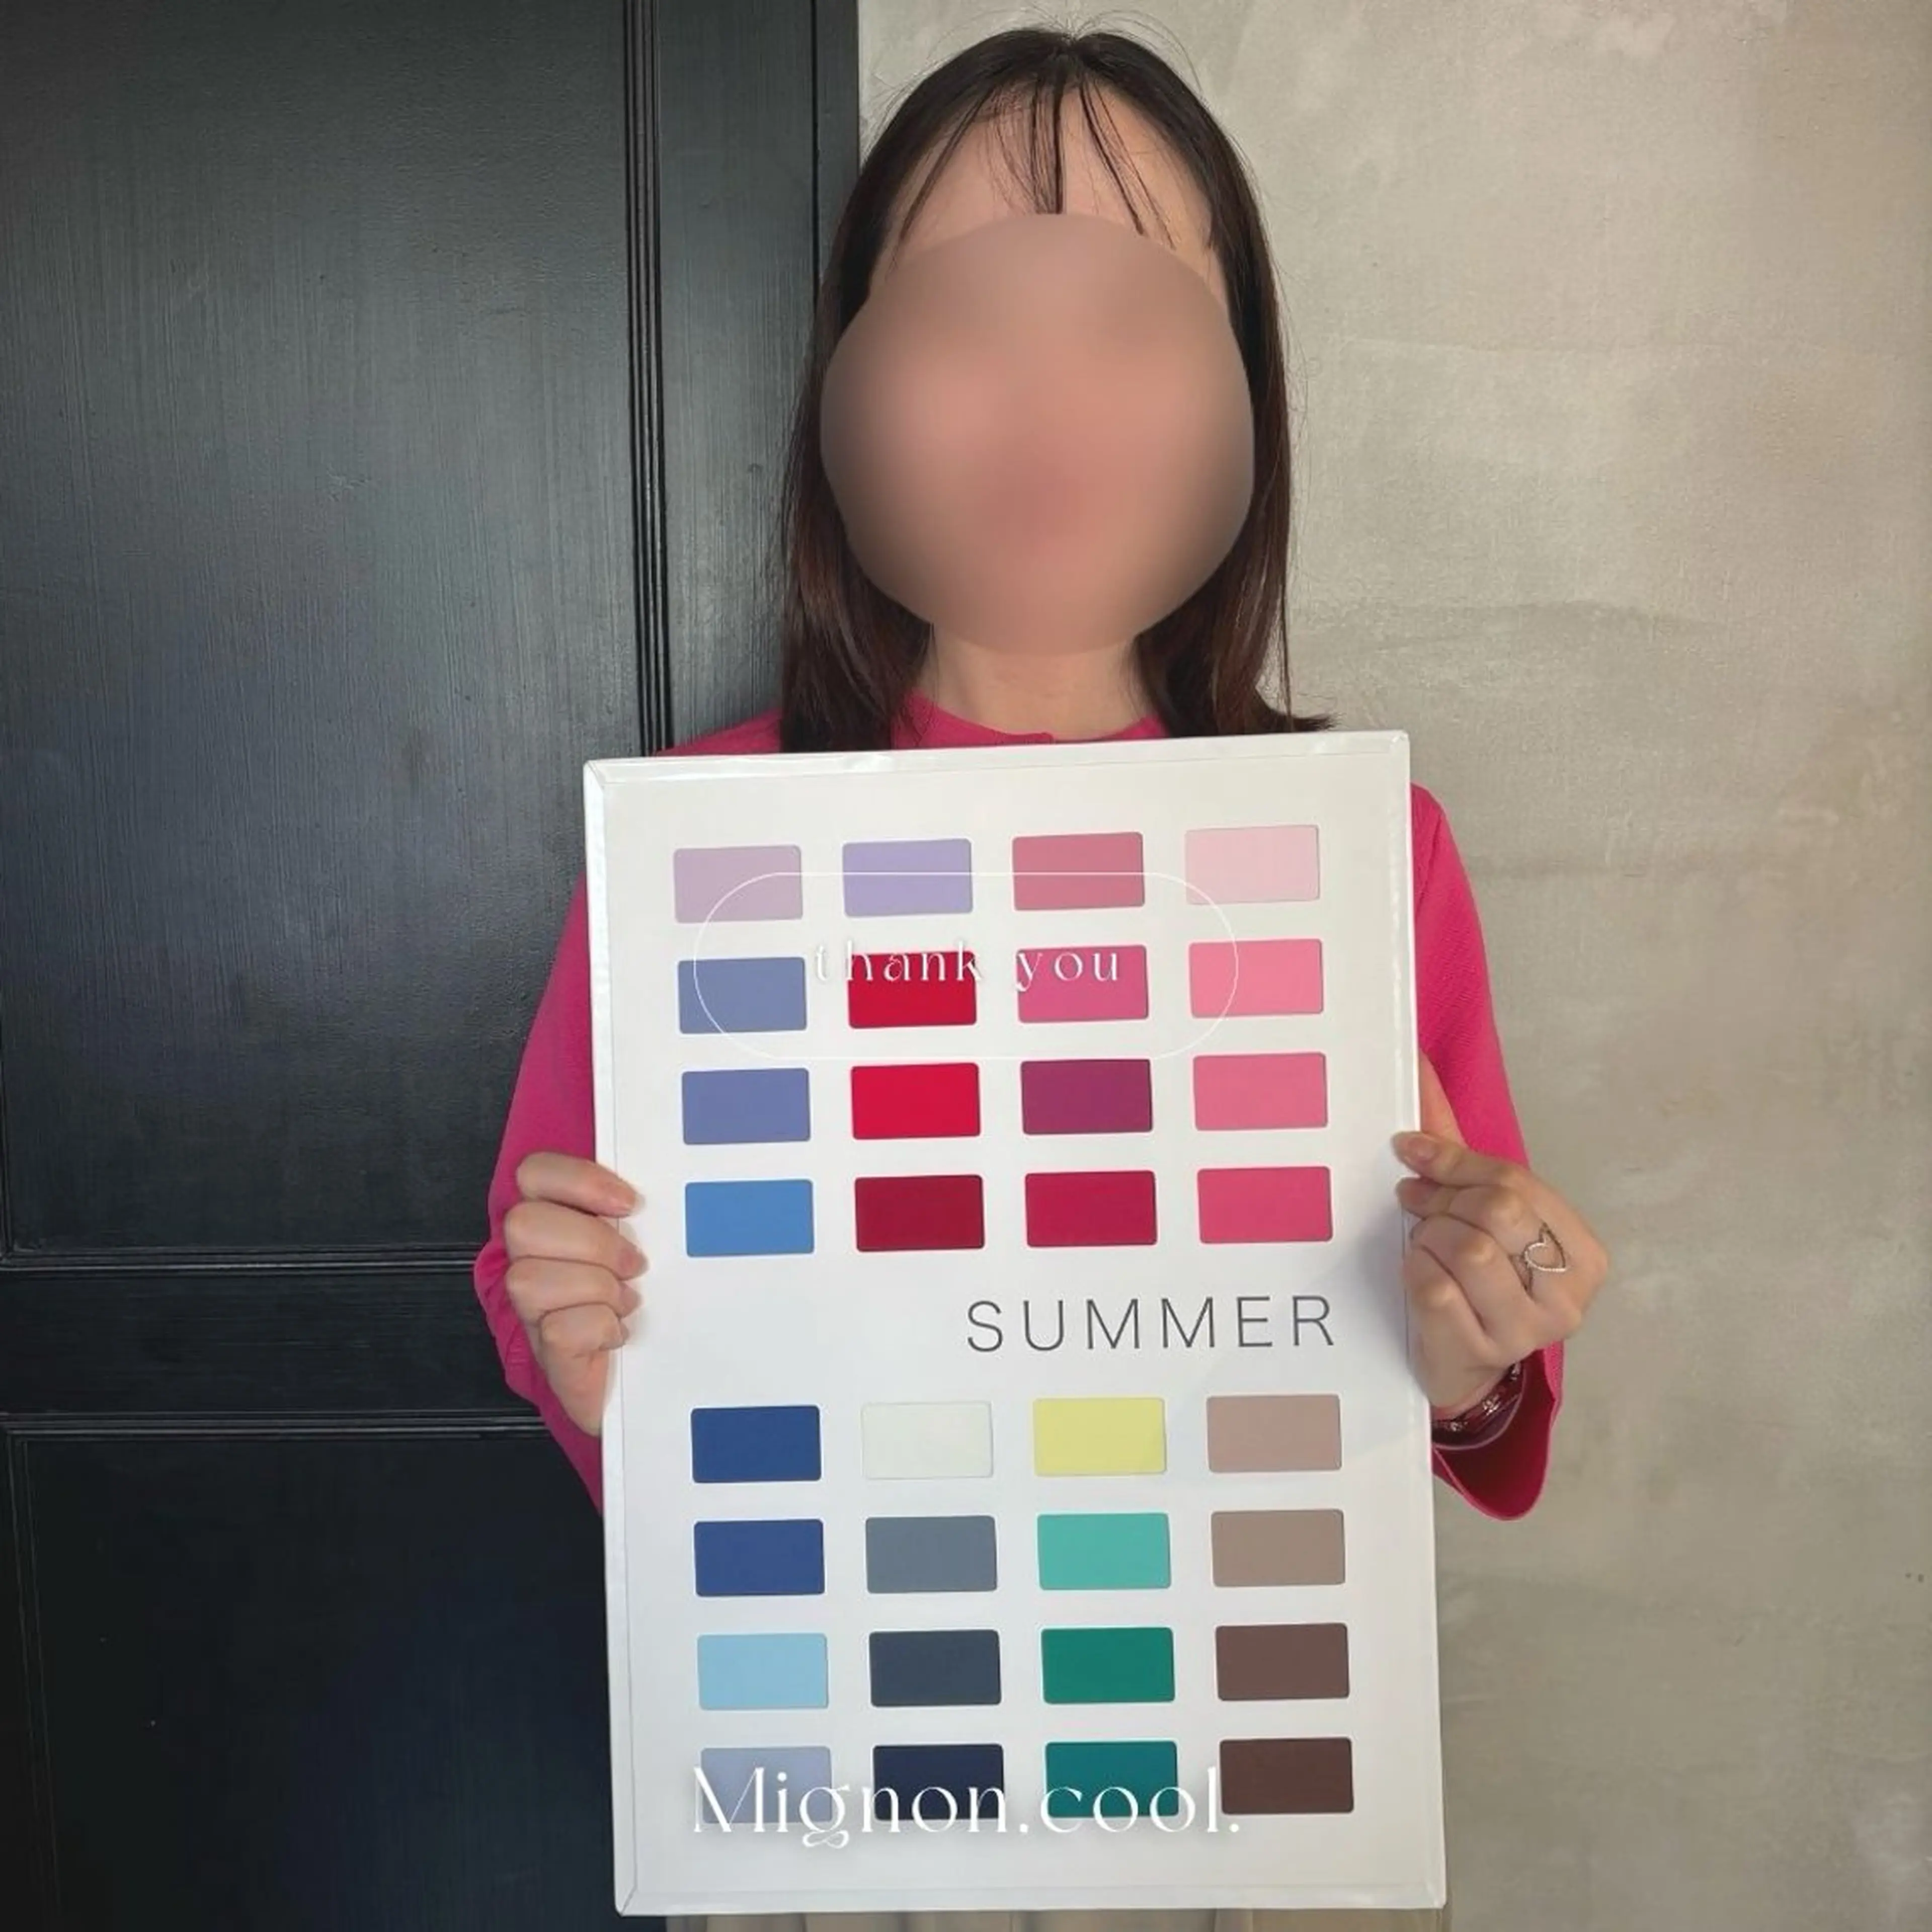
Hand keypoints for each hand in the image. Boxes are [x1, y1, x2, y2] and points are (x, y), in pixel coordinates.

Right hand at [501, 1152, 646, 1433]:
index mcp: (554, 1225)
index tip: (628, 1204)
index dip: (578, 1181)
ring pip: (529, 1280)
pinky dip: (599, 1328)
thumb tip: (655, 1192)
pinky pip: (558, 1330)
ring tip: (625, 1301)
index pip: (534, 1173)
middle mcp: (530, 1264)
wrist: (650, 1381)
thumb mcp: (645, 1243)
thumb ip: (636, 1213)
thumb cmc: (646, 1302)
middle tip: (633, 1265)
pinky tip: (618, 1333)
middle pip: (524, 1225)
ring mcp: (532, 1312)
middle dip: (592, 1241)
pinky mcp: (549, 1357)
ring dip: (595, 1288)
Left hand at [1393, 1053, 1607, 1417]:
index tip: (1410, 1152)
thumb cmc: (1472, 1276)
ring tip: (1423, 1245)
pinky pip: (1435, 1289)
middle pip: (1495, 1211)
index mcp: (1581, 1248)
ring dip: (1428, 1238)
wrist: (1461, 1362)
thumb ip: (1455, 1145)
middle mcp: (1568, 1292)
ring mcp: (1529, 1329)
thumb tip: (1415, 1062)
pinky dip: (1414, 1272)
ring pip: (1466, 1249)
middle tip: (1413, 1203)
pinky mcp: (1484, 1352)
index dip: (1453, 1162)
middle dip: (1442, 1199)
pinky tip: (1416, 1277)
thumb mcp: (1474, 1210)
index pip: (1513, 1181)